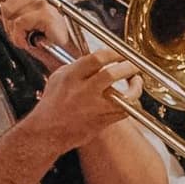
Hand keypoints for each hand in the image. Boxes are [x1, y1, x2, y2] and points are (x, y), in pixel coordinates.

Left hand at [0, 0, 73, 62]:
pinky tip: (32, 43)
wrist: (68, 56)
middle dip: (11, 26)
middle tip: (24, 37)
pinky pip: (20, 23)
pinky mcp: (46, 16)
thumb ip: (16, 18)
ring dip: (17, 32)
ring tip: (28, 39)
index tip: (17, 31)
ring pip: (12, 16)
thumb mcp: (29, 27)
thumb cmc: (52, 45)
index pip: (8, 3)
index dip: (8, 20)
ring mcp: (44, 5)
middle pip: (7, 8)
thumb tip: (4, 16)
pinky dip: (21, 36)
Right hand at [27, 52, 142, 151]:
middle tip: (134, 64)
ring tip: (136, 80)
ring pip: (123, 97)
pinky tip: (130, 97)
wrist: (47, 131)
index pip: (96, 59)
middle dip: (128, 67)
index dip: (113, 53)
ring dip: (135, 87)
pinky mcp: (102, 121)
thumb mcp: (58, 77)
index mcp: (71, 77)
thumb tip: (96, 58)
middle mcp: (83, 92)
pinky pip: (124, 111)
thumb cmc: (51, 105)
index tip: (121, 52)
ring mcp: (94, 108)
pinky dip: (131, 102)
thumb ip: (78, 66)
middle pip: (111, 75)